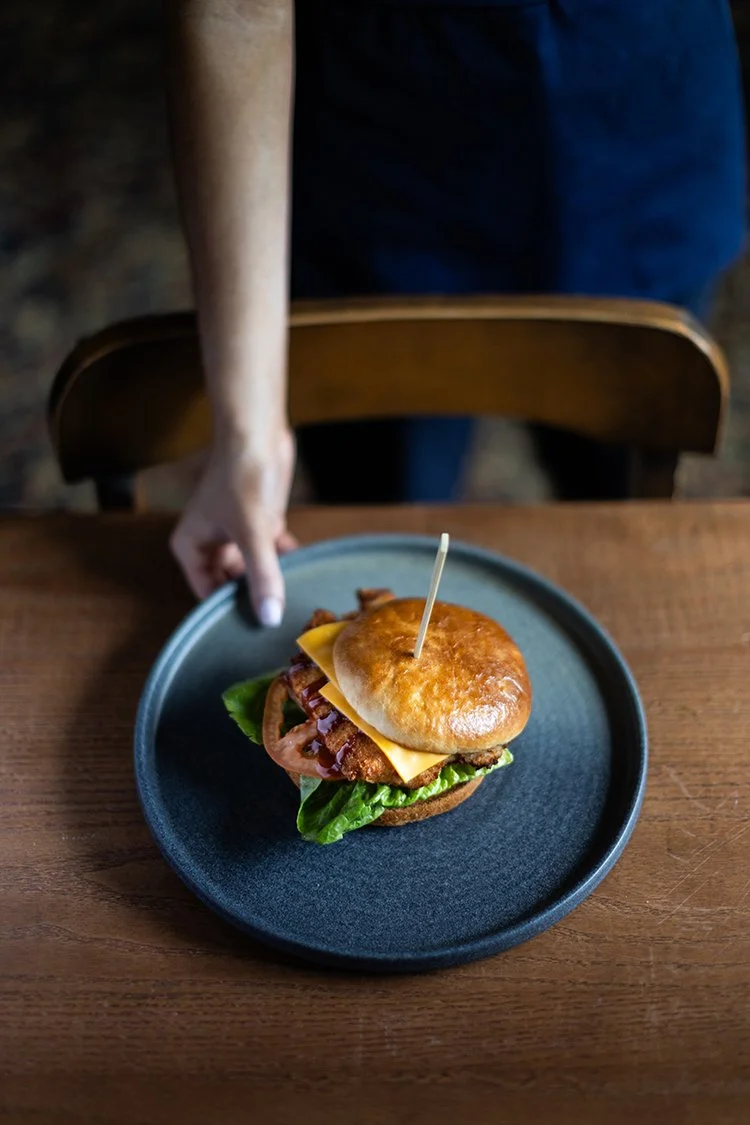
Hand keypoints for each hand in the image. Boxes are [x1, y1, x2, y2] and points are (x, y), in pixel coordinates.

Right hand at [170, 428, 296, 624]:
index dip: (227, 611)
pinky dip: (283, 561)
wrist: (258, 431)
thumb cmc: (242, 475)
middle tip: (279, 620)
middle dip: (252, 597)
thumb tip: (268, 618)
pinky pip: (269, 553)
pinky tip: (301, 570)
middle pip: (229, 584)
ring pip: (252, 569)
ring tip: (293, 601)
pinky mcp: (259, 524)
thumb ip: (262, 575)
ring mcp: (235, 534)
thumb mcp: (253, 531)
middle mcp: (209, 543)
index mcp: (191, 547)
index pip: (206, 593)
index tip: (254, 631)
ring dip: (270, 579)